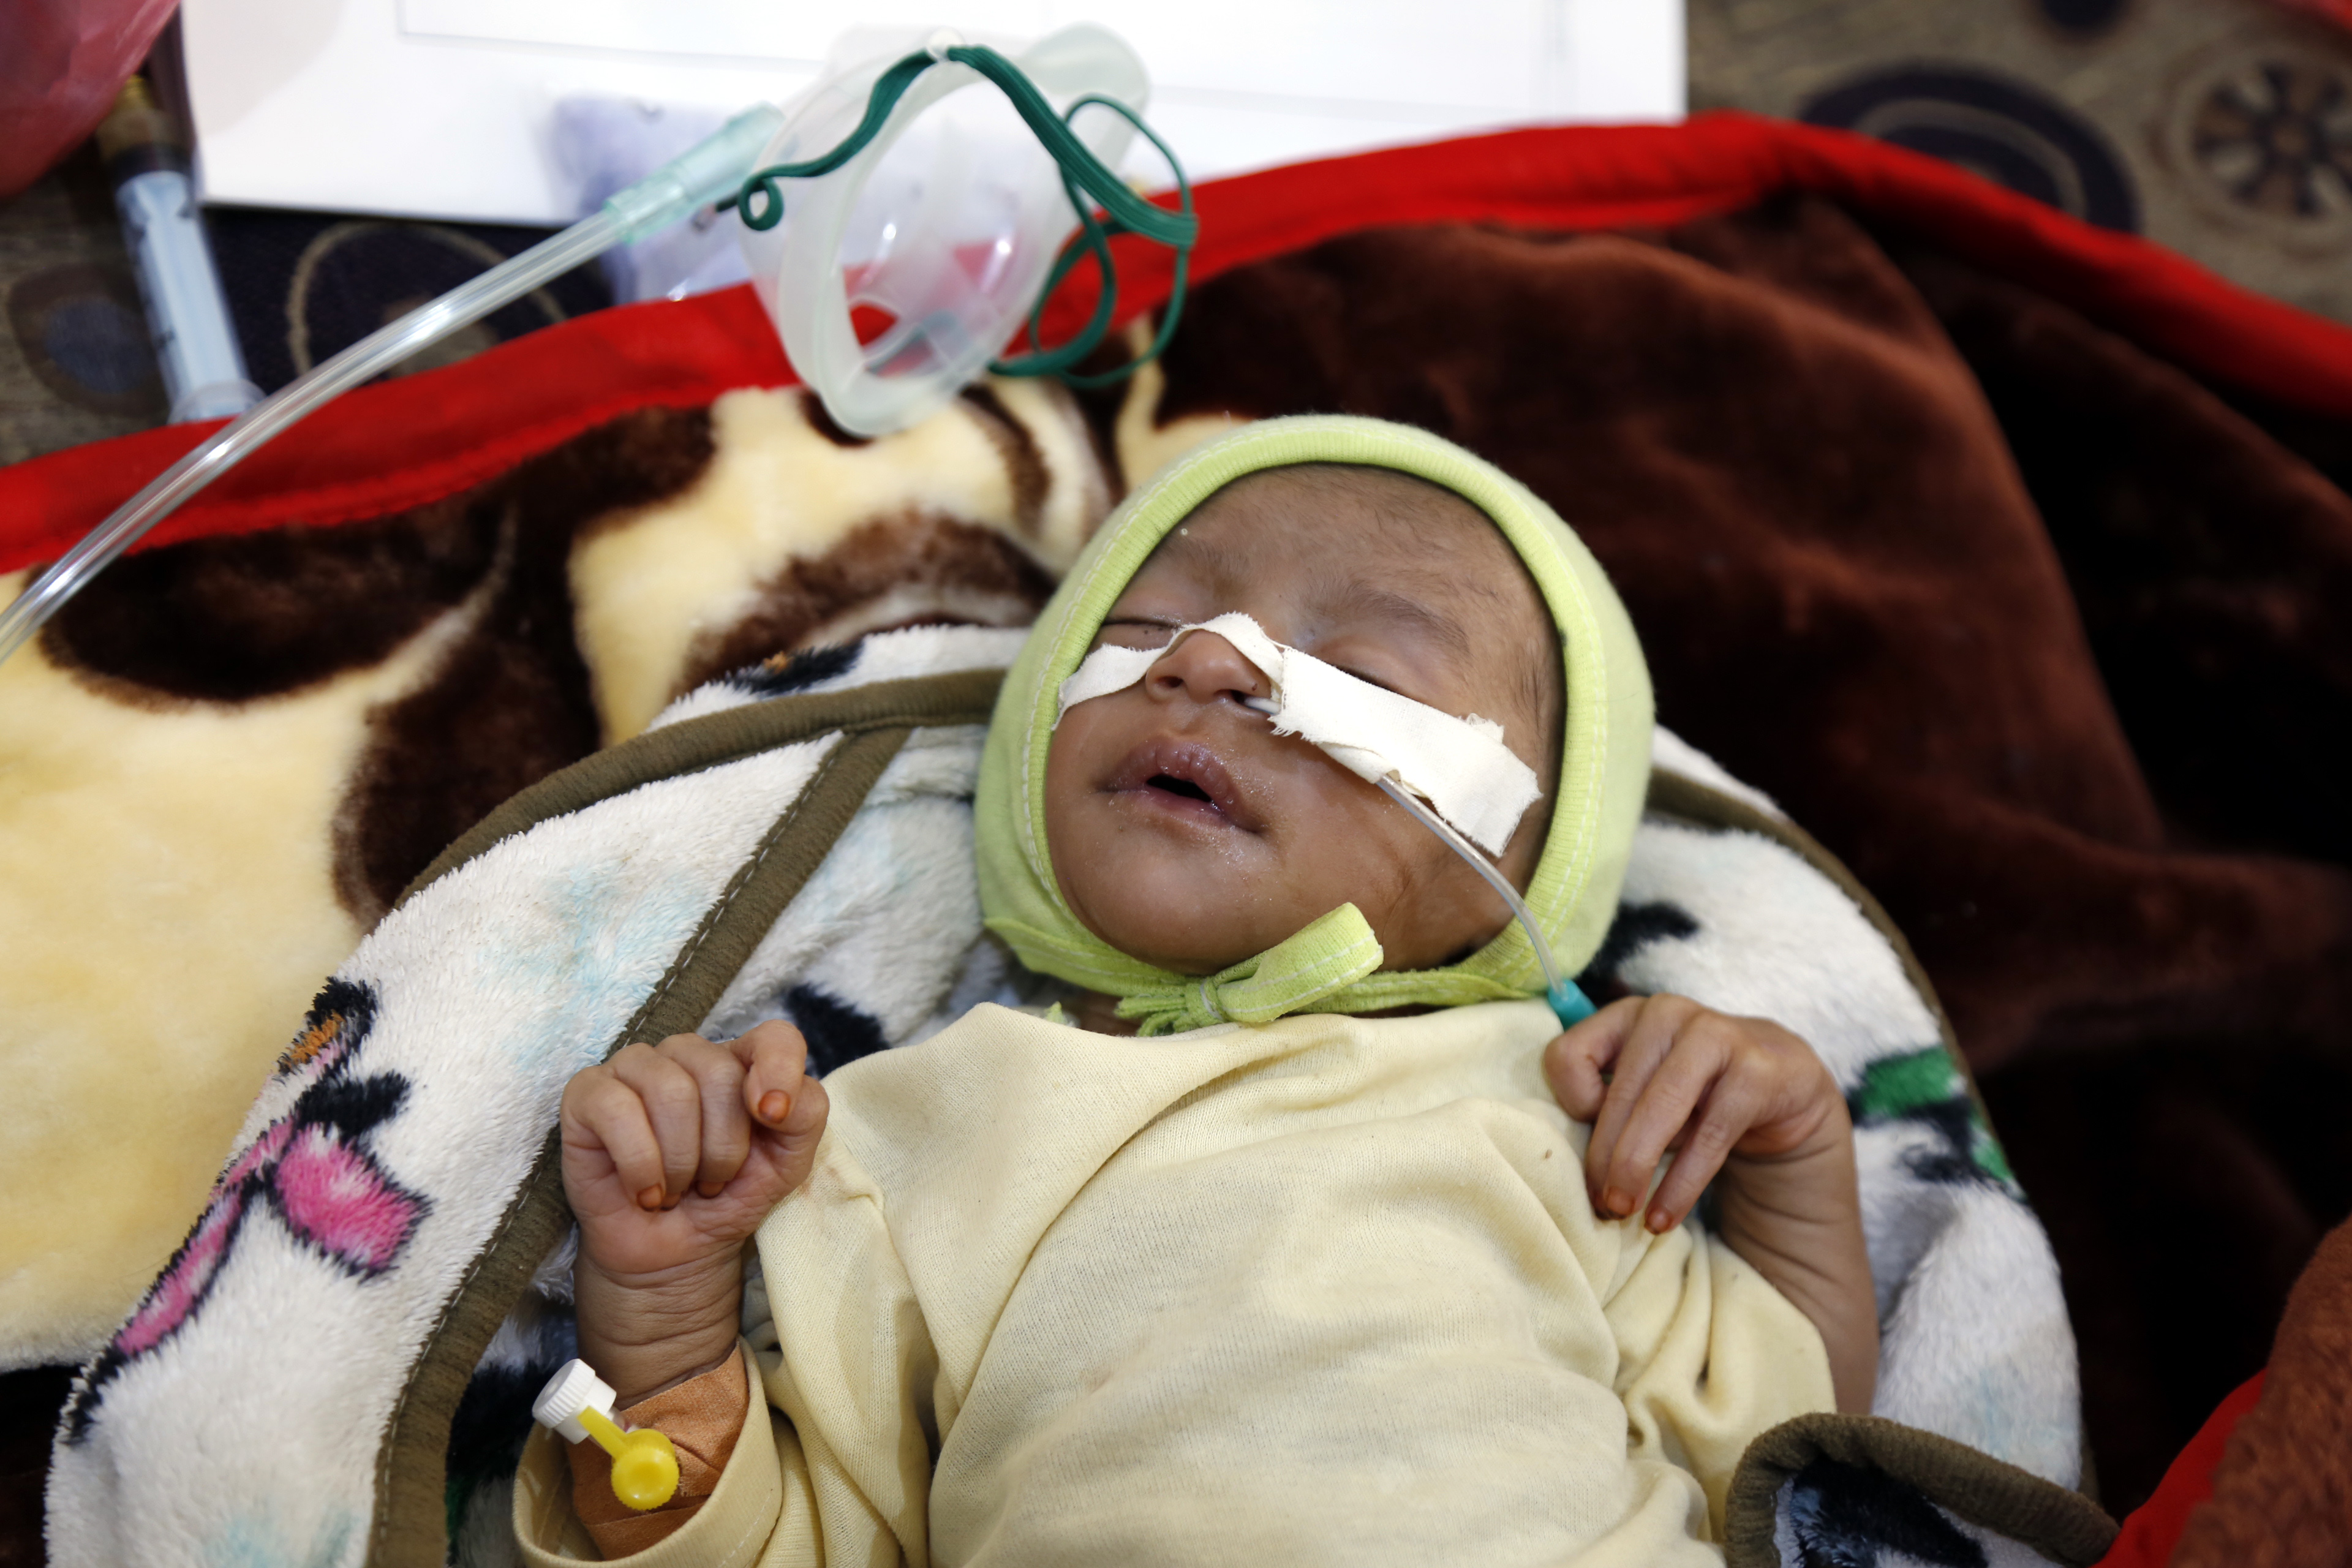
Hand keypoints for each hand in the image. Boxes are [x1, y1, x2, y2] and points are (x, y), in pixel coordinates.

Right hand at [561, 1020, 828, 1402]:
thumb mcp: (787, 1162)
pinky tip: (644, 1192)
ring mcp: (633, 1067)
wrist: (674, 1253)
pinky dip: (640, 1164)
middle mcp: (686, 1054)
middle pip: (718, 1072)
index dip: (779, 1071)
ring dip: (681, 1162)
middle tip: (710, 1182)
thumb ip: (805, 1114)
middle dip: (723, 1148)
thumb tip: (772, 1098)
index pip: (774, 1037)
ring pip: (669, 1090)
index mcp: (741, 1061)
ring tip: (677, 1188)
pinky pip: (616, 1109)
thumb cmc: (729, 1196)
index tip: (773, 1119)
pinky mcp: (587, 1094)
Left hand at [1544, 993, 1843, 1232]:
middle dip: (1604, 1158)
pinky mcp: (1755, 1070)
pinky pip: (1710, 1135)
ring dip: (1637, 1167)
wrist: (1782, 1082)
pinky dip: (1683, 1183)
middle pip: (1618, 1094)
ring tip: (1626, 1214)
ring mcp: (1714, 1035)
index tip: (1586, 1138)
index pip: (1568, 1056)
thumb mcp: (1646, 1090)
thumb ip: (1611, 1111)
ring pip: (1660, 1109)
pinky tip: (1666, 1215)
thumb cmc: (1695, 1092)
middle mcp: (1665, 1014)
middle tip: (1601, 1206)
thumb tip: (1583, 1175)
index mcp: (1626, 1015)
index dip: (1570, 1105)